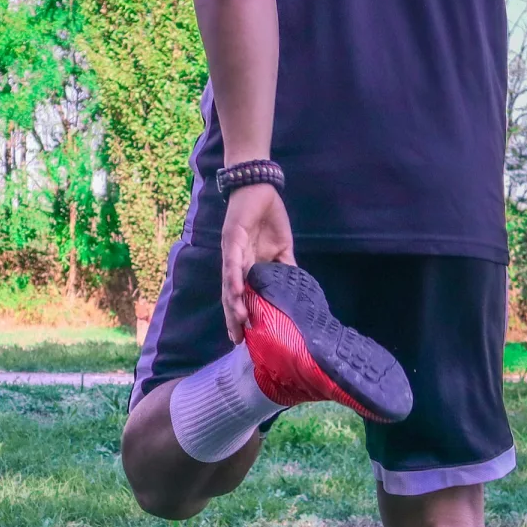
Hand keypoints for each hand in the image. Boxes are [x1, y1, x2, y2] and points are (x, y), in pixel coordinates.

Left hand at [220, 183, 295, 341]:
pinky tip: (238, 291)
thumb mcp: (283, 248)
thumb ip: (286, 268)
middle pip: (232, 295)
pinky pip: (233, 260)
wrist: (259, 187)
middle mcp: (236, 262)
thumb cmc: (269, 216)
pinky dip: (235, 276)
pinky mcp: (232, 238)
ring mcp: (232, 251)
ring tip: (239, 321)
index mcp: (247, 266)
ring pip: (230, 282)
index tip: (245, 338)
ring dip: (233, 302)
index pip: (243, 296)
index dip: (242, 315)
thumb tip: (296, 287)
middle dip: (233, 317)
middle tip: (238, 339)